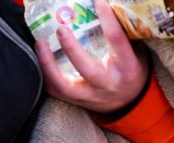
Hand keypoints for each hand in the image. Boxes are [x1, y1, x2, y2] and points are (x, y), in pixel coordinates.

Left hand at [37, 0, 149, 114]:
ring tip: (40, 43)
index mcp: (127, 68)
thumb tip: (103, 4)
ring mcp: (92, 96)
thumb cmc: (129, 69)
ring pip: (65, 86)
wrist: (129, 101)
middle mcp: (109, 85)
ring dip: (49, 65)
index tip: (98, 1)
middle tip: (60, 29)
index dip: (108, 19)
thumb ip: (121, 32)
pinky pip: (56, 92)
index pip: (117, 41)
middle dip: (71, 49)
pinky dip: (45, 75)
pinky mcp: (79, 102)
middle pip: (87, 70)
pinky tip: (39, 60)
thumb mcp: (134, 52)